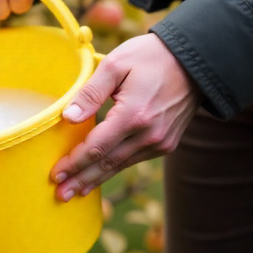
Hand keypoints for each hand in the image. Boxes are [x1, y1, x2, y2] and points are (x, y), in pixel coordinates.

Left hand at [50, 34, 201, 201]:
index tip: (56, 174)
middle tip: (60, 195)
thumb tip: (68, 118)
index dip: (75, 163)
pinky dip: (114, 169)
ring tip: (75, 192)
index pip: (96, 147)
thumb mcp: (116, 64)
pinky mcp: (166, 143)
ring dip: (96, 180)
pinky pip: (134, 160)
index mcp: (133, 114)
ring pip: (120, 166)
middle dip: (81, 180)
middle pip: (107, 163)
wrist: (196, 61)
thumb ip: (90, 92)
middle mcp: (148, 134)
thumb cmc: (151, 57)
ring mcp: (160, 141)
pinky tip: (99, 176)